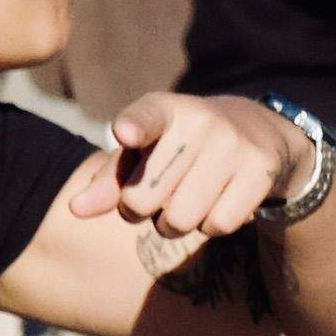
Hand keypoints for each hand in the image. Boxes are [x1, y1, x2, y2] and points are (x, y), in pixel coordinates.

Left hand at [79, 91, 307, 247]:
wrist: (256, 133)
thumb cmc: (180, 148)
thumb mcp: (143, 153)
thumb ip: (109, 181)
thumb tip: (75, 210)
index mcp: (163, 108)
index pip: (146, 118)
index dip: (134, 127)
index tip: (125, 133)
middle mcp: (200, 121)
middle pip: (143, 199)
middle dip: (142, 210)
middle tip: (159, 193)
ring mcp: (232, 145)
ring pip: (180, 220)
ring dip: (174, 224)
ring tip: (187, 199)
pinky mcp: (259, 171)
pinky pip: (217, 226)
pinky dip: (210, 226)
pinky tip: (217, 203)